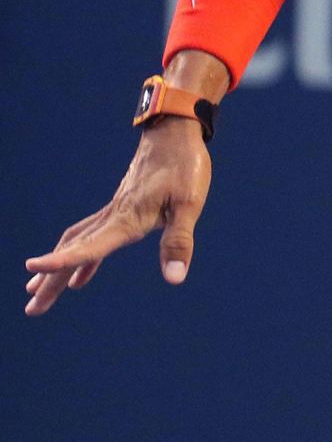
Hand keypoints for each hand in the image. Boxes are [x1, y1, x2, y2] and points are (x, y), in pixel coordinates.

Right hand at [24, 118, 212, 315]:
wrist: (174, 132)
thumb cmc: (185, 166)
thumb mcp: (190, 204)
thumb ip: (179, 241)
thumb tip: (174, 279)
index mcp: (127, 218)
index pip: (91, 245)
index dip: (63, 260)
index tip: (31, 269)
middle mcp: (114, 216)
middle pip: (75, 251)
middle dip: (51, 280)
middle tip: (32, 308)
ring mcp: (114, 211)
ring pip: (77, 243)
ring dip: (58, 270)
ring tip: (37, 293)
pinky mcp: (120, 208)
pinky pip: (92, 236)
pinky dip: (83, 259)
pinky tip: (80, 278)